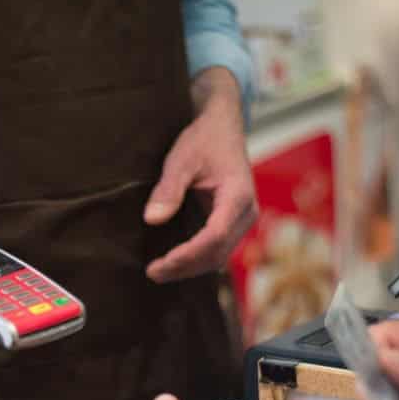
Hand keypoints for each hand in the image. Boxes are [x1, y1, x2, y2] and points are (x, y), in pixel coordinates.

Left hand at [144, 68, 256, 282]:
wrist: (222, 126)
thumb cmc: (203, 139)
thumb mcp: (181, 159)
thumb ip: (168, 189)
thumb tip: (152, 219)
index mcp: (238, 195)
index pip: (215, 236)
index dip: (188, 254)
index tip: (162, 263)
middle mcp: (247, 212)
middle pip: (218, 253)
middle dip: (185, 267)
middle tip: (153, 273)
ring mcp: (243, 220)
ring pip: (219, 256)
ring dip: (190, 268)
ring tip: (158, 272)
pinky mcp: (234, 222)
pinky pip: (218, 249)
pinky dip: (196, 259)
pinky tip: (173, 262)